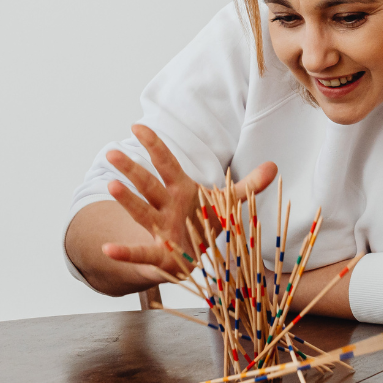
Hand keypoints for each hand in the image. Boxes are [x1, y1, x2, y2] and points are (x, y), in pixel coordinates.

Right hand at [102, 124, 277, 281]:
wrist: (189, 256)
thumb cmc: (202, 223)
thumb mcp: (226, 204)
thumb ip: (247, 186)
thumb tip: (274, 166)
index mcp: (181, 191)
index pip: (166, 163)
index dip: (154, 145)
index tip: (137, 126)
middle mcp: (165, 207)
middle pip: (148, 184)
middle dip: (132, 169)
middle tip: (113, 152)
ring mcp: (159, 229)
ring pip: (141, 211)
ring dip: (126, 200)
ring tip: (111, 186)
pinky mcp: (158, 255)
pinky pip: (139, 253)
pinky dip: (124, 252)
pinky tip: (108, 250)